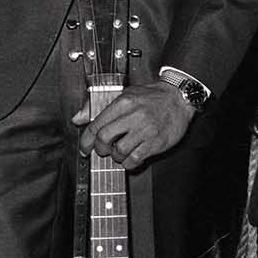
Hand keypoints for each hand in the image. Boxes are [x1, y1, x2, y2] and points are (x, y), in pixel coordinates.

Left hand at [72, 80, 195, 169]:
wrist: (179, 98)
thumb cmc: (152, 96)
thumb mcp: (125, 95)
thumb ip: (99, 107)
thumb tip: (78, 118)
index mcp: (123, 103)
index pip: (97, 124)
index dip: (86, 140)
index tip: (84, 148)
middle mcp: (133, 116)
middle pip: (104, 139)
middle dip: (100, 149)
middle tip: (105, 149)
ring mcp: (145, 130)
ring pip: (119, 151)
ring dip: (116, 156)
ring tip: (121, 151)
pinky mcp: (156, 142)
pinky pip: (135, 159)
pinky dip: (129, 163)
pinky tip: (132, 157)